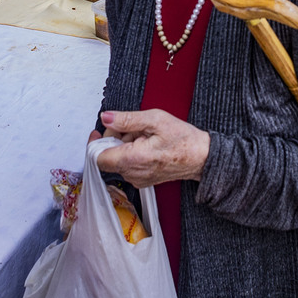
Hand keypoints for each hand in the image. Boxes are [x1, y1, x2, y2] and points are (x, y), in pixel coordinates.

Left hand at [94, 110, 210, 188]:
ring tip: (145, 136)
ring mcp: (137, 178)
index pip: (98, 156)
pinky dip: (132, 153)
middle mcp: (132, 173)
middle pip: (108, 155)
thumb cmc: (183, 140)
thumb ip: (127, 119)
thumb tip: (106, 118)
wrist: (202, 158)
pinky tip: (147, 145)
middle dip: (116, 138)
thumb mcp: (155, 120)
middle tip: (134, 128)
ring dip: (125, 145)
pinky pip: (128, 164)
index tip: (99, 130)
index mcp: (133, 159)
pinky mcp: (142, 179)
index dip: (95, 142)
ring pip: (118, 159)